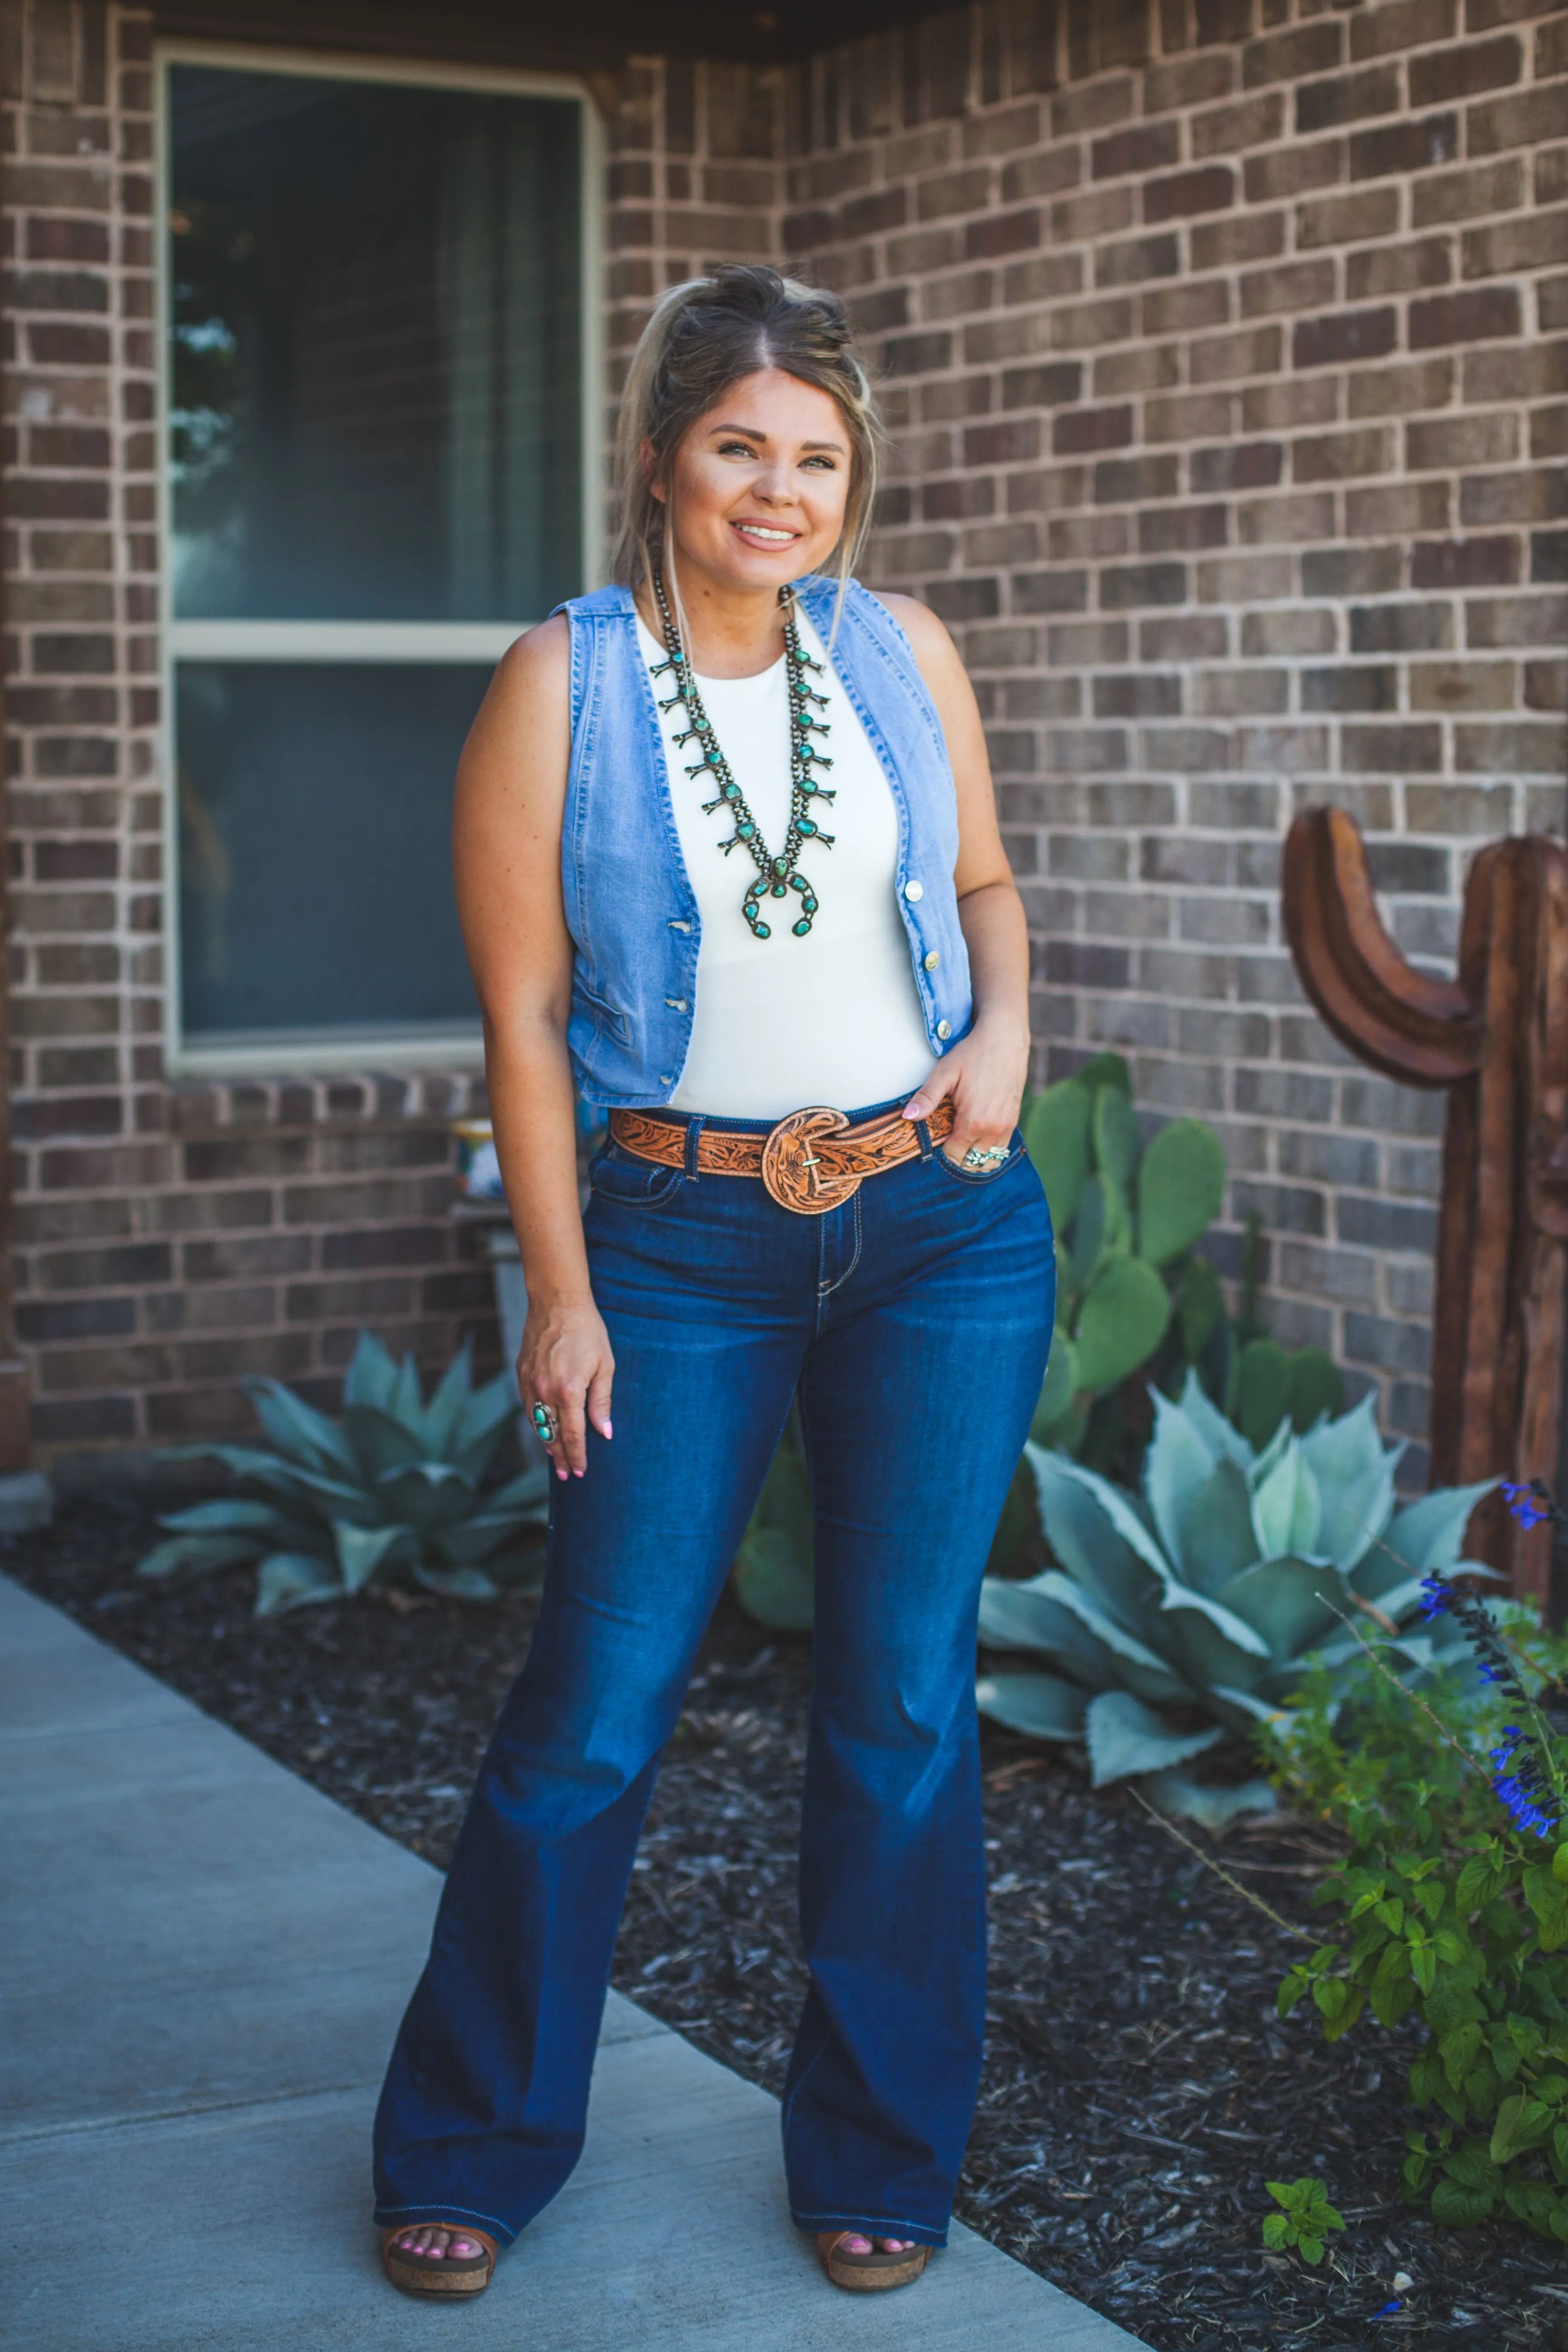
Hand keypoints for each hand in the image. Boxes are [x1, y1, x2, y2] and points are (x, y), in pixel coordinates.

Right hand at [519, 1299, 613, 1479]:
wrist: (557, 1302)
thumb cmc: (587, 1331)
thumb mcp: (604, 1365)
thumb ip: (601, 1401)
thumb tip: (604, 1431)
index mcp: (569, 1390)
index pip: (573, 1434)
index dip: (577, 1456)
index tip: (581, 1472)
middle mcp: (545, 1390)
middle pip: (552, 1434)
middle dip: (560, 1457)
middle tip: (567, 1475)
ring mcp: (530, 1383)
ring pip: (536, 1423)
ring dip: (546, 1442)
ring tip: (555, 1457)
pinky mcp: (521, 1373)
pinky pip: (527, 1406)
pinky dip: (535, 1422)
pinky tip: (543, 1428)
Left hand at [902, 1015, 1030, 1169]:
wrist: (1005, 1039)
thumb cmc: (973, 1054)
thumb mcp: (945, 1073)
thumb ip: (926, 1097)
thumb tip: (906, 1116)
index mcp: (974, 1121)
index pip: (953, 1157)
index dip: (940, 1154)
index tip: (933, 1144)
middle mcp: (993, 1129)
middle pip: (970, 1164)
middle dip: (955, 1160)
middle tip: (943, 1144)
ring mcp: (1006, 1127)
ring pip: (987, 1161)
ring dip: (972, 1159)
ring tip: (958, 1145)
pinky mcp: (1013, 1121)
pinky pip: (1000, 1150)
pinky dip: (986, 1151)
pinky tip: (974, 1138)